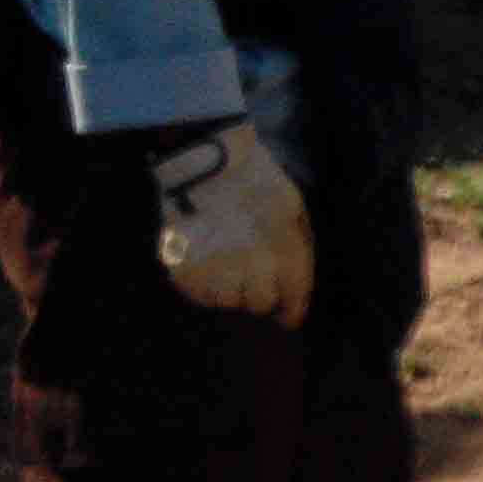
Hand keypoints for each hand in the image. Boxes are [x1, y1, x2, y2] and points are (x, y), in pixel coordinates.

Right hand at [153, 119, 313, 323]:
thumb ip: (297, 249)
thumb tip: (296, 286)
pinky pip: (200, 294)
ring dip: (230, 289)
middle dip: (259, 294)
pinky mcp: (185, 272)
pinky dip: (204, 285)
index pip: (293, 299)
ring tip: (225, 264)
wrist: (207, 164)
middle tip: (251, 276)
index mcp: (284, 254)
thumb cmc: (256, 183)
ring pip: (227, 302)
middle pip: (258, 303)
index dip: (291, 311)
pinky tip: (206, 262)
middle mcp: (252, 269)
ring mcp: (215, 272)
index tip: (287, 317)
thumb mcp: (294, 211)